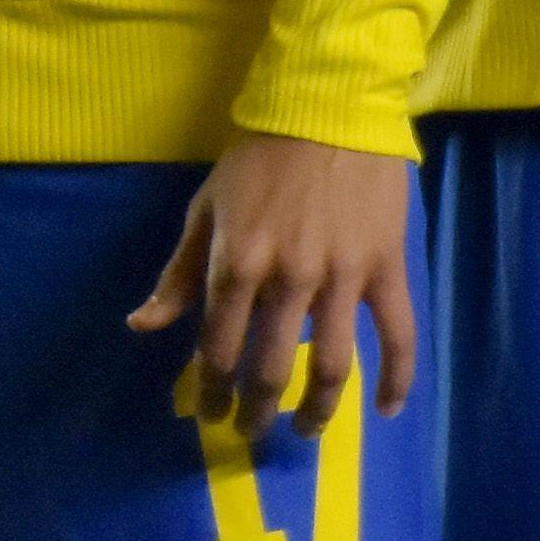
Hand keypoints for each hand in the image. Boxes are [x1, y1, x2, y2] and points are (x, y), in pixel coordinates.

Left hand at [128, 131, 419, 421]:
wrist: (329, 110)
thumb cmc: (259, 160)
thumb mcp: (205, 209)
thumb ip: (179, 274)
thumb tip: (141, 326)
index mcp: (236, 265)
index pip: (218, 348)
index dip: (213, 390)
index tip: (212, 415)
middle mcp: (286, 281)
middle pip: (270, 368)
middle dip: (257, 410)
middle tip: (253, 431)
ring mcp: (341, 279)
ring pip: (331, 366)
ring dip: (317, 410)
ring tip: (306, 430)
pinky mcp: (385, 270)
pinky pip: (398, 335)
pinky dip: (396, 379)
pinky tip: (385, 411)